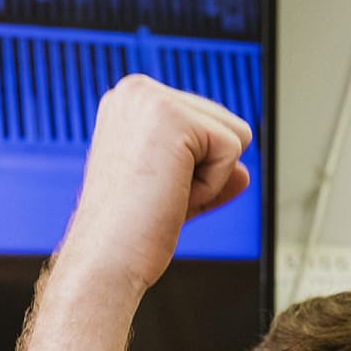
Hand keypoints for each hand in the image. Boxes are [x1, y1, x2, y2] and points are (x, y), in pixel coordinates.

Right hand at [60, 75, 251, 293]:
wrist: (107, 259)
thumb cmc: (127, 233)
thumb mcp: (174, 191)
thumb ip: (207, 174)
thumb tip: (243, 172)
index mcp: (131, 102)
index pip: (205, 122)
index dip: (193, 168)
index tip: (152, 189)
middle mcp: (138, 91)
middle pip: (225, 123)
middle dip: (203, 172)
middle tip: (157, 196)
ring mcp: (152, 99)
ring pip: (234, 135)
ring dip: (208, 178)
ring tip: (163, 194)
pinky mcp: (174, 116)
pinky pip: (233, 150)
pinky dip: (210, 185)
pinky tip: (170, 195)